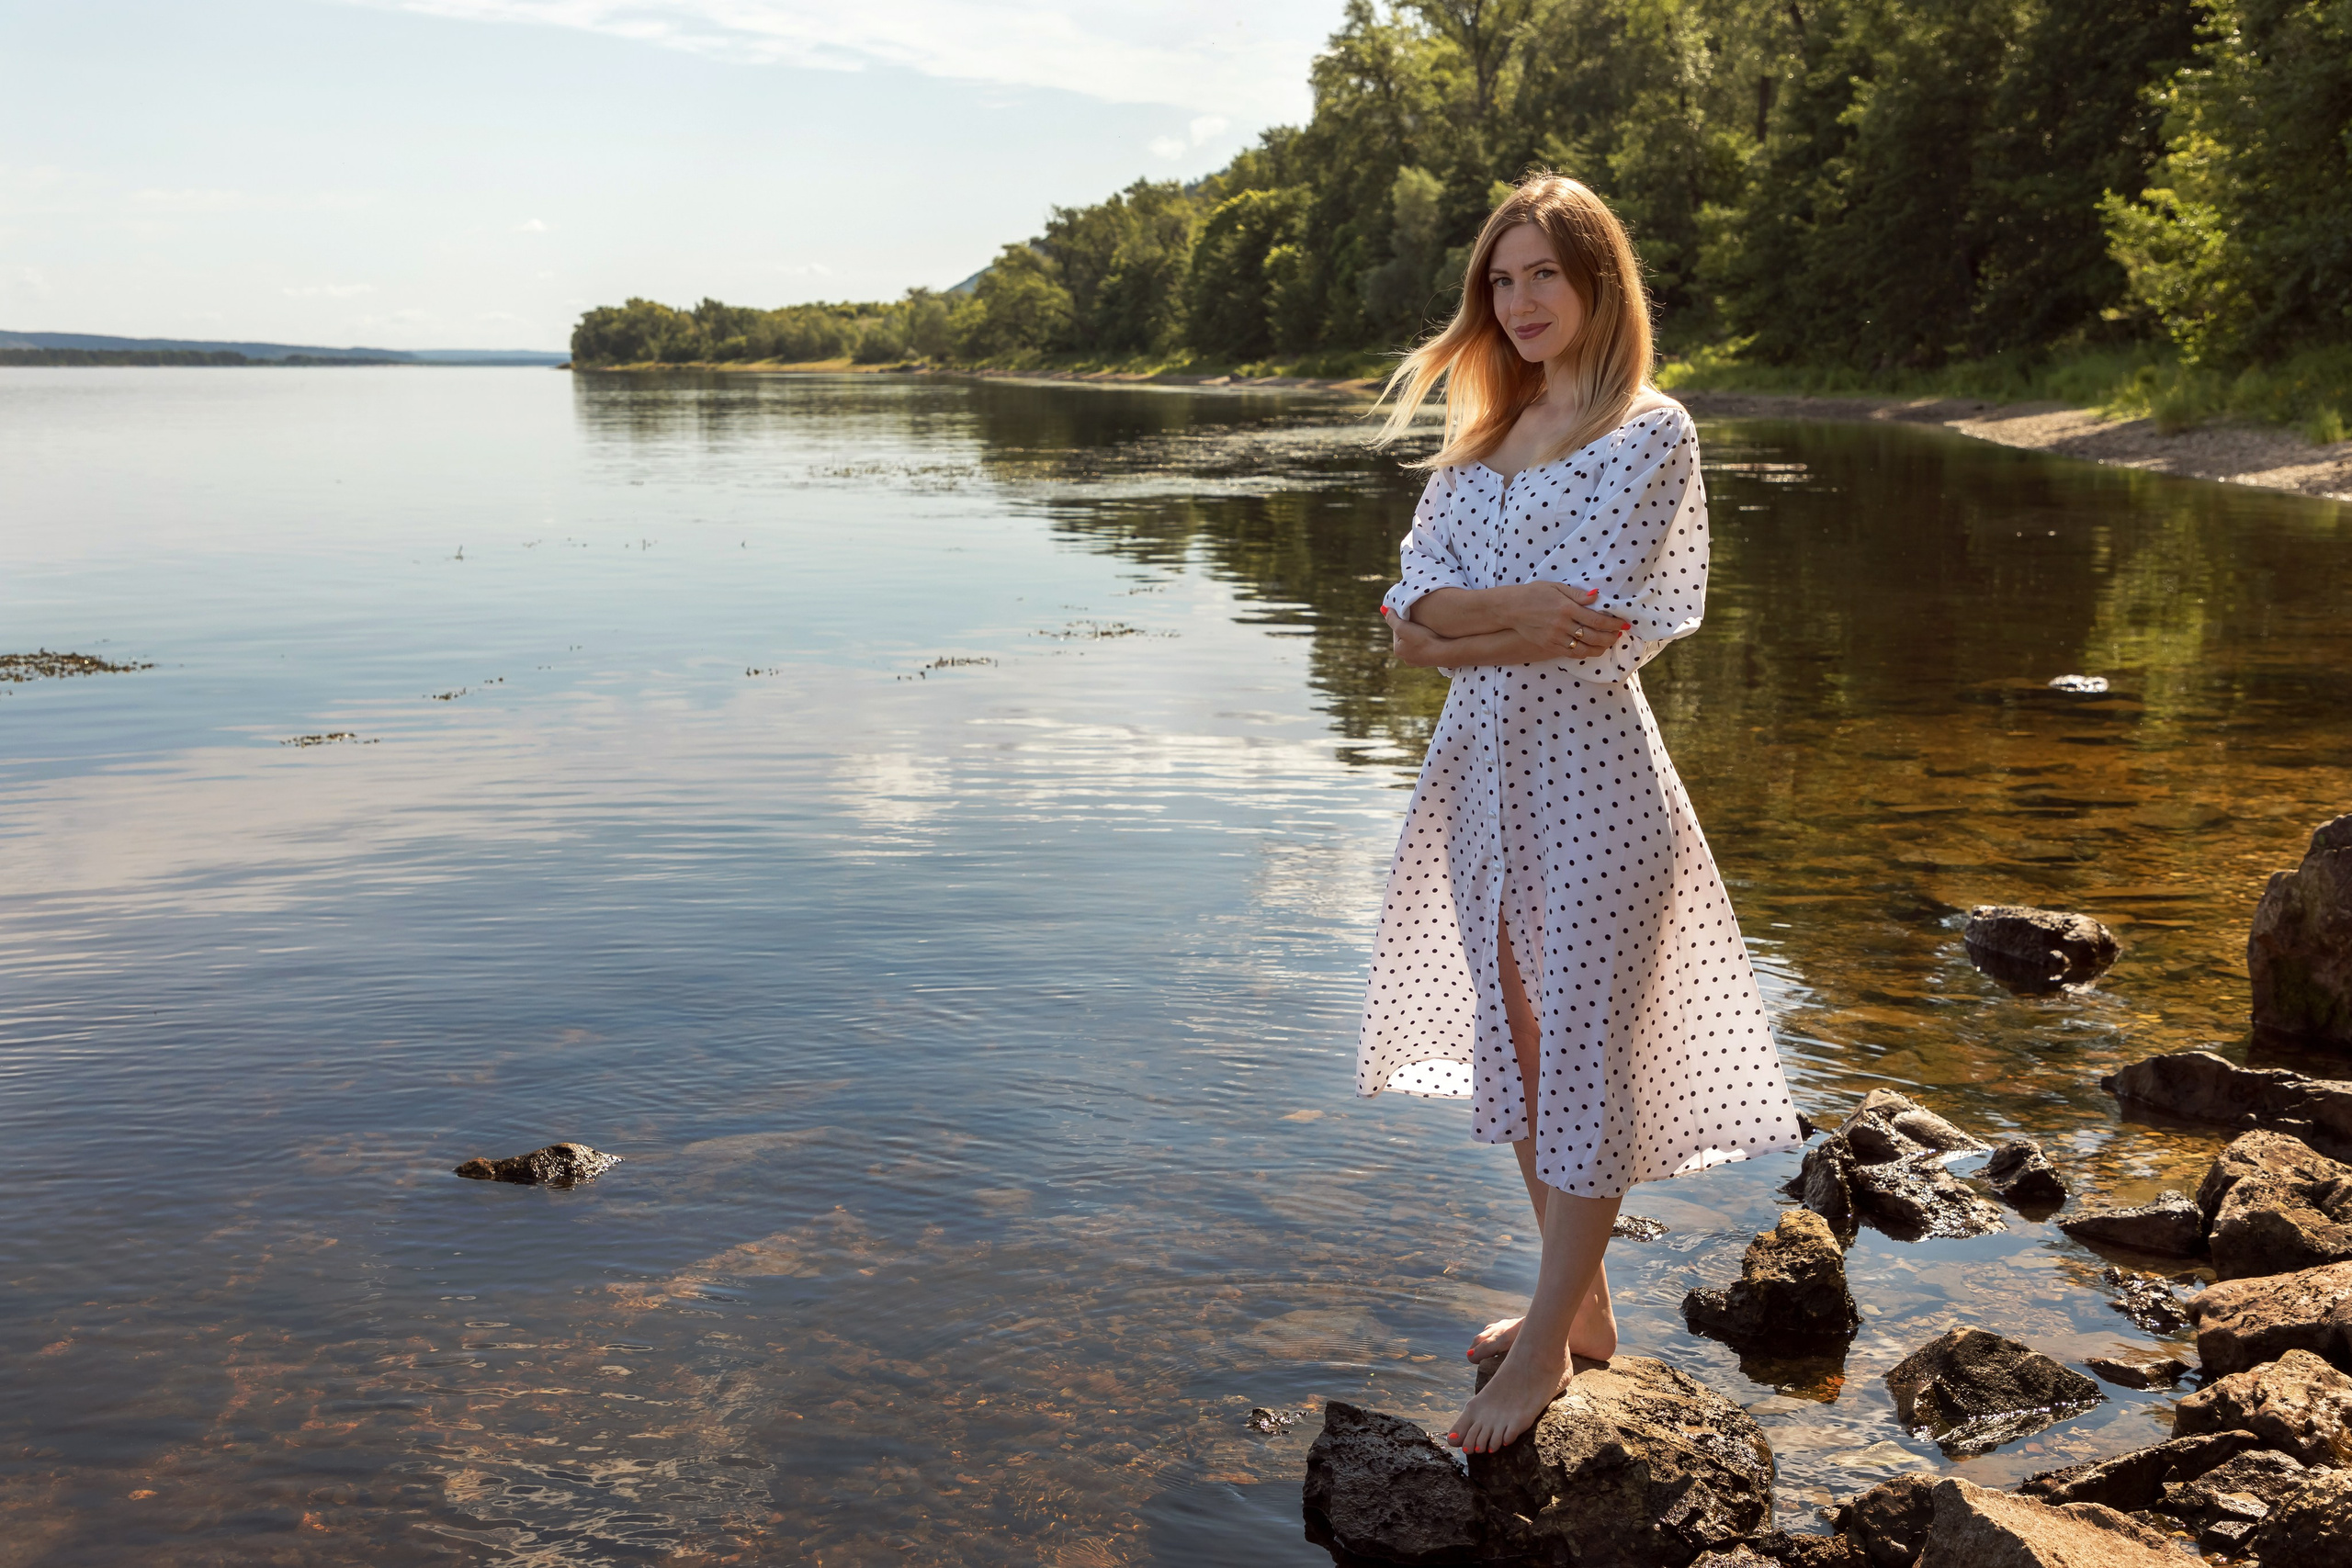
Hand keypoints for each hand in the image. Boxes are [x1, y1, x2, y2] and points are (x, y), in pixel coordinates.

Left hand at [1386, 607, 1446, 665]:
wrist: (1444, 652)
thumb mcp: (1403, 626)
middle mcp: (1406, 659)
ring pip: (1416, 643)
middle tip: (1420, 621)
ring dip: (1420, 635)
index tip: (1411, 616)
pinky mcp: (1429, 661)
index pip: (1396, 631)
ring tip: (1427, 629)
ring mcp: (1418, 662)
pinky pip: (1425, 648)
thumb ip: (1392, 618)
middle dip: (1411, 629)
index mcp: (1397, 651)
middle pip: (1406, 638)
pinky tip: (1433, 637)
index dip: (1403, 621)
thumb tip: (1383, 610)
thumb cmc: (1422, 639)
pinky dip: (1428, 642)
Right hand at [1506, 583, 1629, 659]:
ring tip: (1607, 643)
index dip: (1613, 623)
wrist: (1511, 608)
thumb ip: (1577, 594)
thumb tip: (1596, 596)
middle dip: (1610, 637)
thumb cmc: (1534, 594)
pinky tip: (1591, 649)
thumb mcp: (1556, 587)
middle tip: (1618, 634)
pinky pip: (1571, 654)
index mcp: (1566, 608)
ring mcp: (1555, 637)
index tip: (1624, 624)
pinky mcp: (1549, 646)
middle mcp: (1562, 625)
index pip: (1596, 619)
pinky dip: (1584, 653)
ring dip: (1599, 648)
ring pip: (1584, 648)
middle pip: (1593, 636)